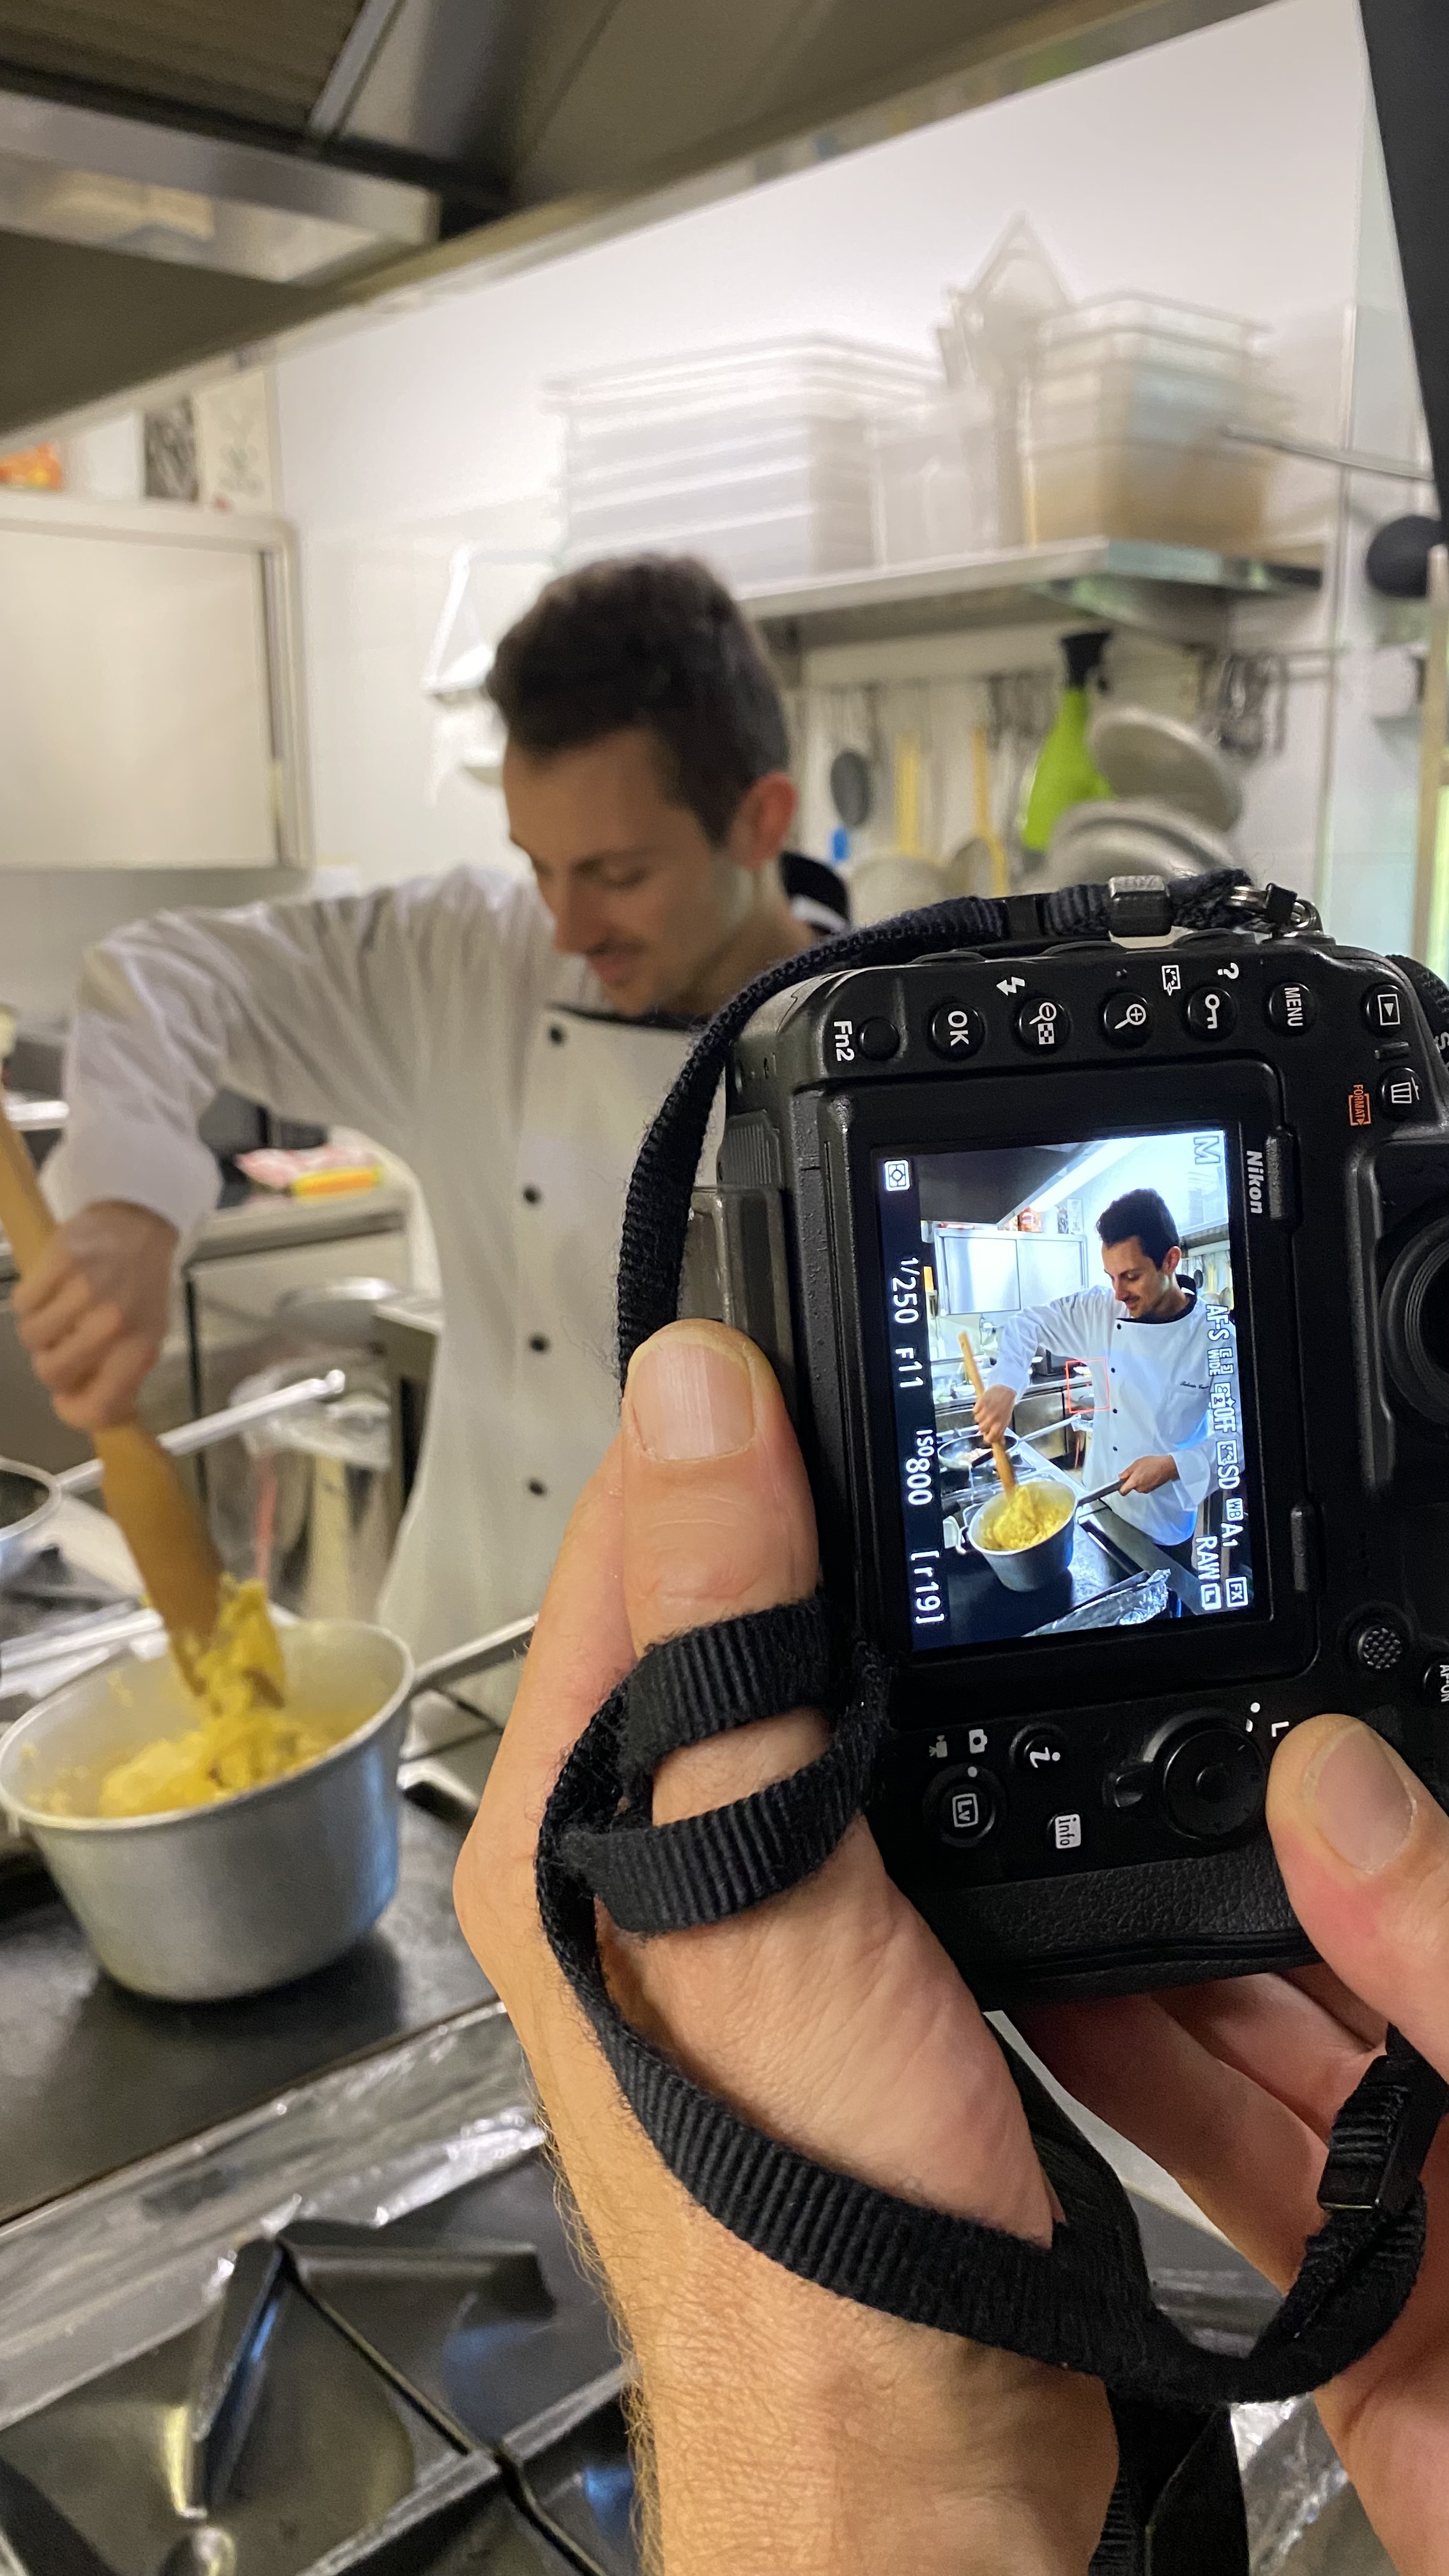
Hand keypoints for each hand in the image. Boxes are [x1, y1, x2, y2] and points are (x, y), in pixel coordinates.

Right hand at [12, 1201, 175, 1429]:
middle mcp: (112, 1325)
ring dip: (39, 1330)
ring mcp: (84, 1292)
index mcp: (139, 1350)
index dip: (74, 1413)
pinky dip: (30, 1300)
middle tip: (62, 1344)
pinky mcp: (59, 1262)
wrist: (140, 1224)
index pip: (99, 1407)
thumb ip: (118, 1375)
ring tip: (59, 1311)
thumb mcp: (145, 1335)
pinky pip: (22, 1302)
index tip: (65, 1402)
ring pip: (30, 1337)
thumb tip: (82, 1410)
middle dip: (50, 1363)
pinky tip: (51, 1289)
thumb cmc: (143, 1285)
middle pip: (51, 1373)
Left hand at [457, 1321, 1114, 2575]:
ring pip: (792, 1679)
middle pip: (708, 1596)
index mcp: (567, 1811)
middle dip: (795, 1493)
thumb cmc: (798, 2213)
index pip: (623, 1534)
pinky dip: (922, 1706)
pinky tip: (976, 1682)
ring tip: (942, 1504)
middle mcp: (633, 1844)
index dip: (716, 1417)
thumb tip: (696, 1401)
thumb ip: (719, 1645)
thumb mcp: (755, 1883)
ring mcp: (734, 1895)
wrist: (906, 2426)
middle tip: (903, 1394)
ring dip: (862, 1595)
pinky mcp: (833, 1943)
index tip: (812, 1324)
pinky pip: (865, 1771)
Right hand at [974, 1383, 1015, 1445]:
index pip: (990, 1438)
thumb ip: (1001, 1432)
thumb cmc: (1006, 1406)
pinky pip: (975, 1411)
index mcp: (1000, 1424)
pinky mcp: (981, 1403)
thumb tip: (1000, 1443)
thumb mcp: (1005, 1420)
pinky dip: (977, 1409)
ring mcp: (986, 1411)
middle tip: (987, 1420)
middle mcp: (993, 1419)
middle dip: (983, 1425)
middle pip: (981, 1429)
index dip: (988, 1437)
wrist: (1005, 1390)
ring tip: (986, 1411)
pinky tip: (983, 1406)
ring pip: (977, 1420)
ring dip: (980, 1417)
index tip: (988, 1434)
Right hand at [1021, 1714, 1448, 2575]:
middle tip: (1096, 1811)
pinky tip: (1075, 2036)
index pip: (1418, 1876)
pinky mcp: (1357, 2323)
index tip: (1221, 1731)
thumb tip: (1335, 1781)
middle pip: (1334, 1962)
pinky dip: (1147, 2109)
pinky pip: (1235, 2189)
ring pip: (1269, 2066)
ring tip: (1049, 1900)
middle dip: (1215, 1888)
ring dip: (1157, 1987)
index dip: (1321, 1802)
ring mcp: (1431, 2213)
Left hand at [1116, 1452, 1178, 1494]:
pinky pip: (1144, 1486)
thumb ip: (1127, 1472)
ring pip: (1138, 1487)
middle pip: (1131, 1488)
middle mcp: (1140, 1488)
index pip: (1123, 1491)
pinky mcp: (1152, 1489)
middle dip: (1131, 1481)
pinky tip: (1149, 1474)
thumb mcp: (1136, 1464)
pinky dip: (1145, 1482)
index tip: (1120, 1484)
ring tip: (1144, 1471)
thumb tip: (1121, 1477)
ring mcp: (1147, 1490)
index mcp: (1134, 1482)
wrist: (1167, 1467)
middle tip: (1136, 1471)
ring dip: (1139, 1481)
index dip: (1120, 1488)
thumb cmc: (1153, 1464)